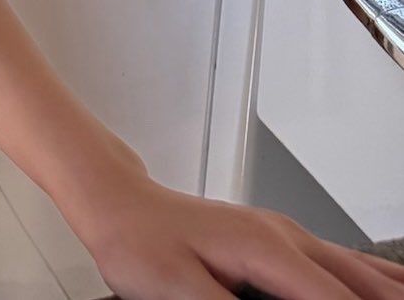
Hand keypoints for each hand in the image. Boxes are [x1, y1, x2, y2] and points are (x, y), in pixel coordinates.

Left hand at [82, 174, 403, 297]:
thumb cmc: (137, 241)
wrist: (116, 202)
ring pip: (360, 271)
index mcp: (269, 252)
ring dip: (386, 292)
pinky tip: (384, 289)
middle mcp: (288, 238)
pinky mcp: (279, 243)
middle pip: (365, 285)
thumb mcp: (178, 293)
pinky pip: (341, 265)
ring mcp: (287, 236)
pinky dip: (369, 284)